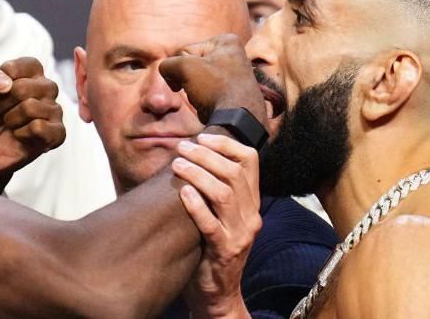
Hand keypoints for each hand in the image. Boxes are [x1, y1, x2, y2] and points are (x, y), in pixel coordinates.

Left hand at [0, 57, 64, 190]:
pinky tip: (20, 135)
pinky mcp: (57, 133)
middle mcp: (47, 87)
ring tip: (9, 123)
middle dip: (3, 104)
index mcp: (31, 71)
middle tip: (0, 111)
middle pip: (24, 88)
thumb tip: (6, 84)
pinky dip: (21, 133)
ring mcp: (54, 110)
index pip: (19, 66)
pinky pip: (39, 127)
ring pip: (31, 107)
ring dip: (11, 119)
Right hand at [159, 34, 265, 125]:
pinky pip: (209, 92)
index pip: (186, 51)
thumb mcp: (185, 67)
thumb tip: (167, 72)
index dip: (182, 67)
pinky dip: (205, 100)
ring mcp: (236, 74)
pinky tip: (211, 105)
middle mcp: (235, 54)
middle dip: (188, 79)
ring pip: (198, 80)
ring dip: (194, 91)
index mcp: (226, 41)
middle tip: (198, 90)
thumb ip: (168, 64)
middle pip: (193, 65)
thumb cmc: (214, 88)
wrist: (237, 120)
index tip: (193, 79)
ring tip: (206, 99)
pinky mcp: (234, 93)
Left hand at [172, 134, 260, 318]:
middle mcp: (250, 216)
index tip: (203, 136)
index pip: (250, 161)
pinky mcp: (224, 252)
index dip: (227, 144)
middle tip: (183, 147)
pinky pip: (211, 224)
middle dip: (206, 155)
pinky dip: (196, 205)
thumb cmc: (211, 248)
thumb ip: (215, 189)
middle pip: (234, 173)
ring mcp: (239, 235)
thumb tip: (190, 154)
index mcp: (252, 203)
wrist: (218, 293)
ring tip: (178, 165)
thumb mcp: (221, 216)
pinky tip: (183, 192)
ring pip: (224, 194)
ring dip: (198, 174)